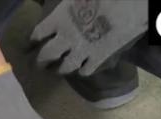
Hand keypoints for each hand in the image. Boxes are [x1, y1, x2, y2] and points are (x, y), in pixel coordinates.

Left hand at [31, 0, 147, 75]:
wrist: (130, 3)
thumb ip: (65, 4)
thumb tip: (55, 7)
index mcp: (59, 18)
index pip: (38, 34)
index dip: (32, 41)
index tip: (30, 45)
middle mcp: (66, 37)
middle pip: (46, 55)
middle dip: (41, 61)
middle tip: (40, 64)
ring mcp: (82, 50)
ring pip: (65, 66)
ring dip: (60, 68)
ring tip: (59, 69)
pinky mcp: (99, 58)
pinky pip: (86, 70)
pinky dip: (82, 70)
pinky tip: (83, 68)